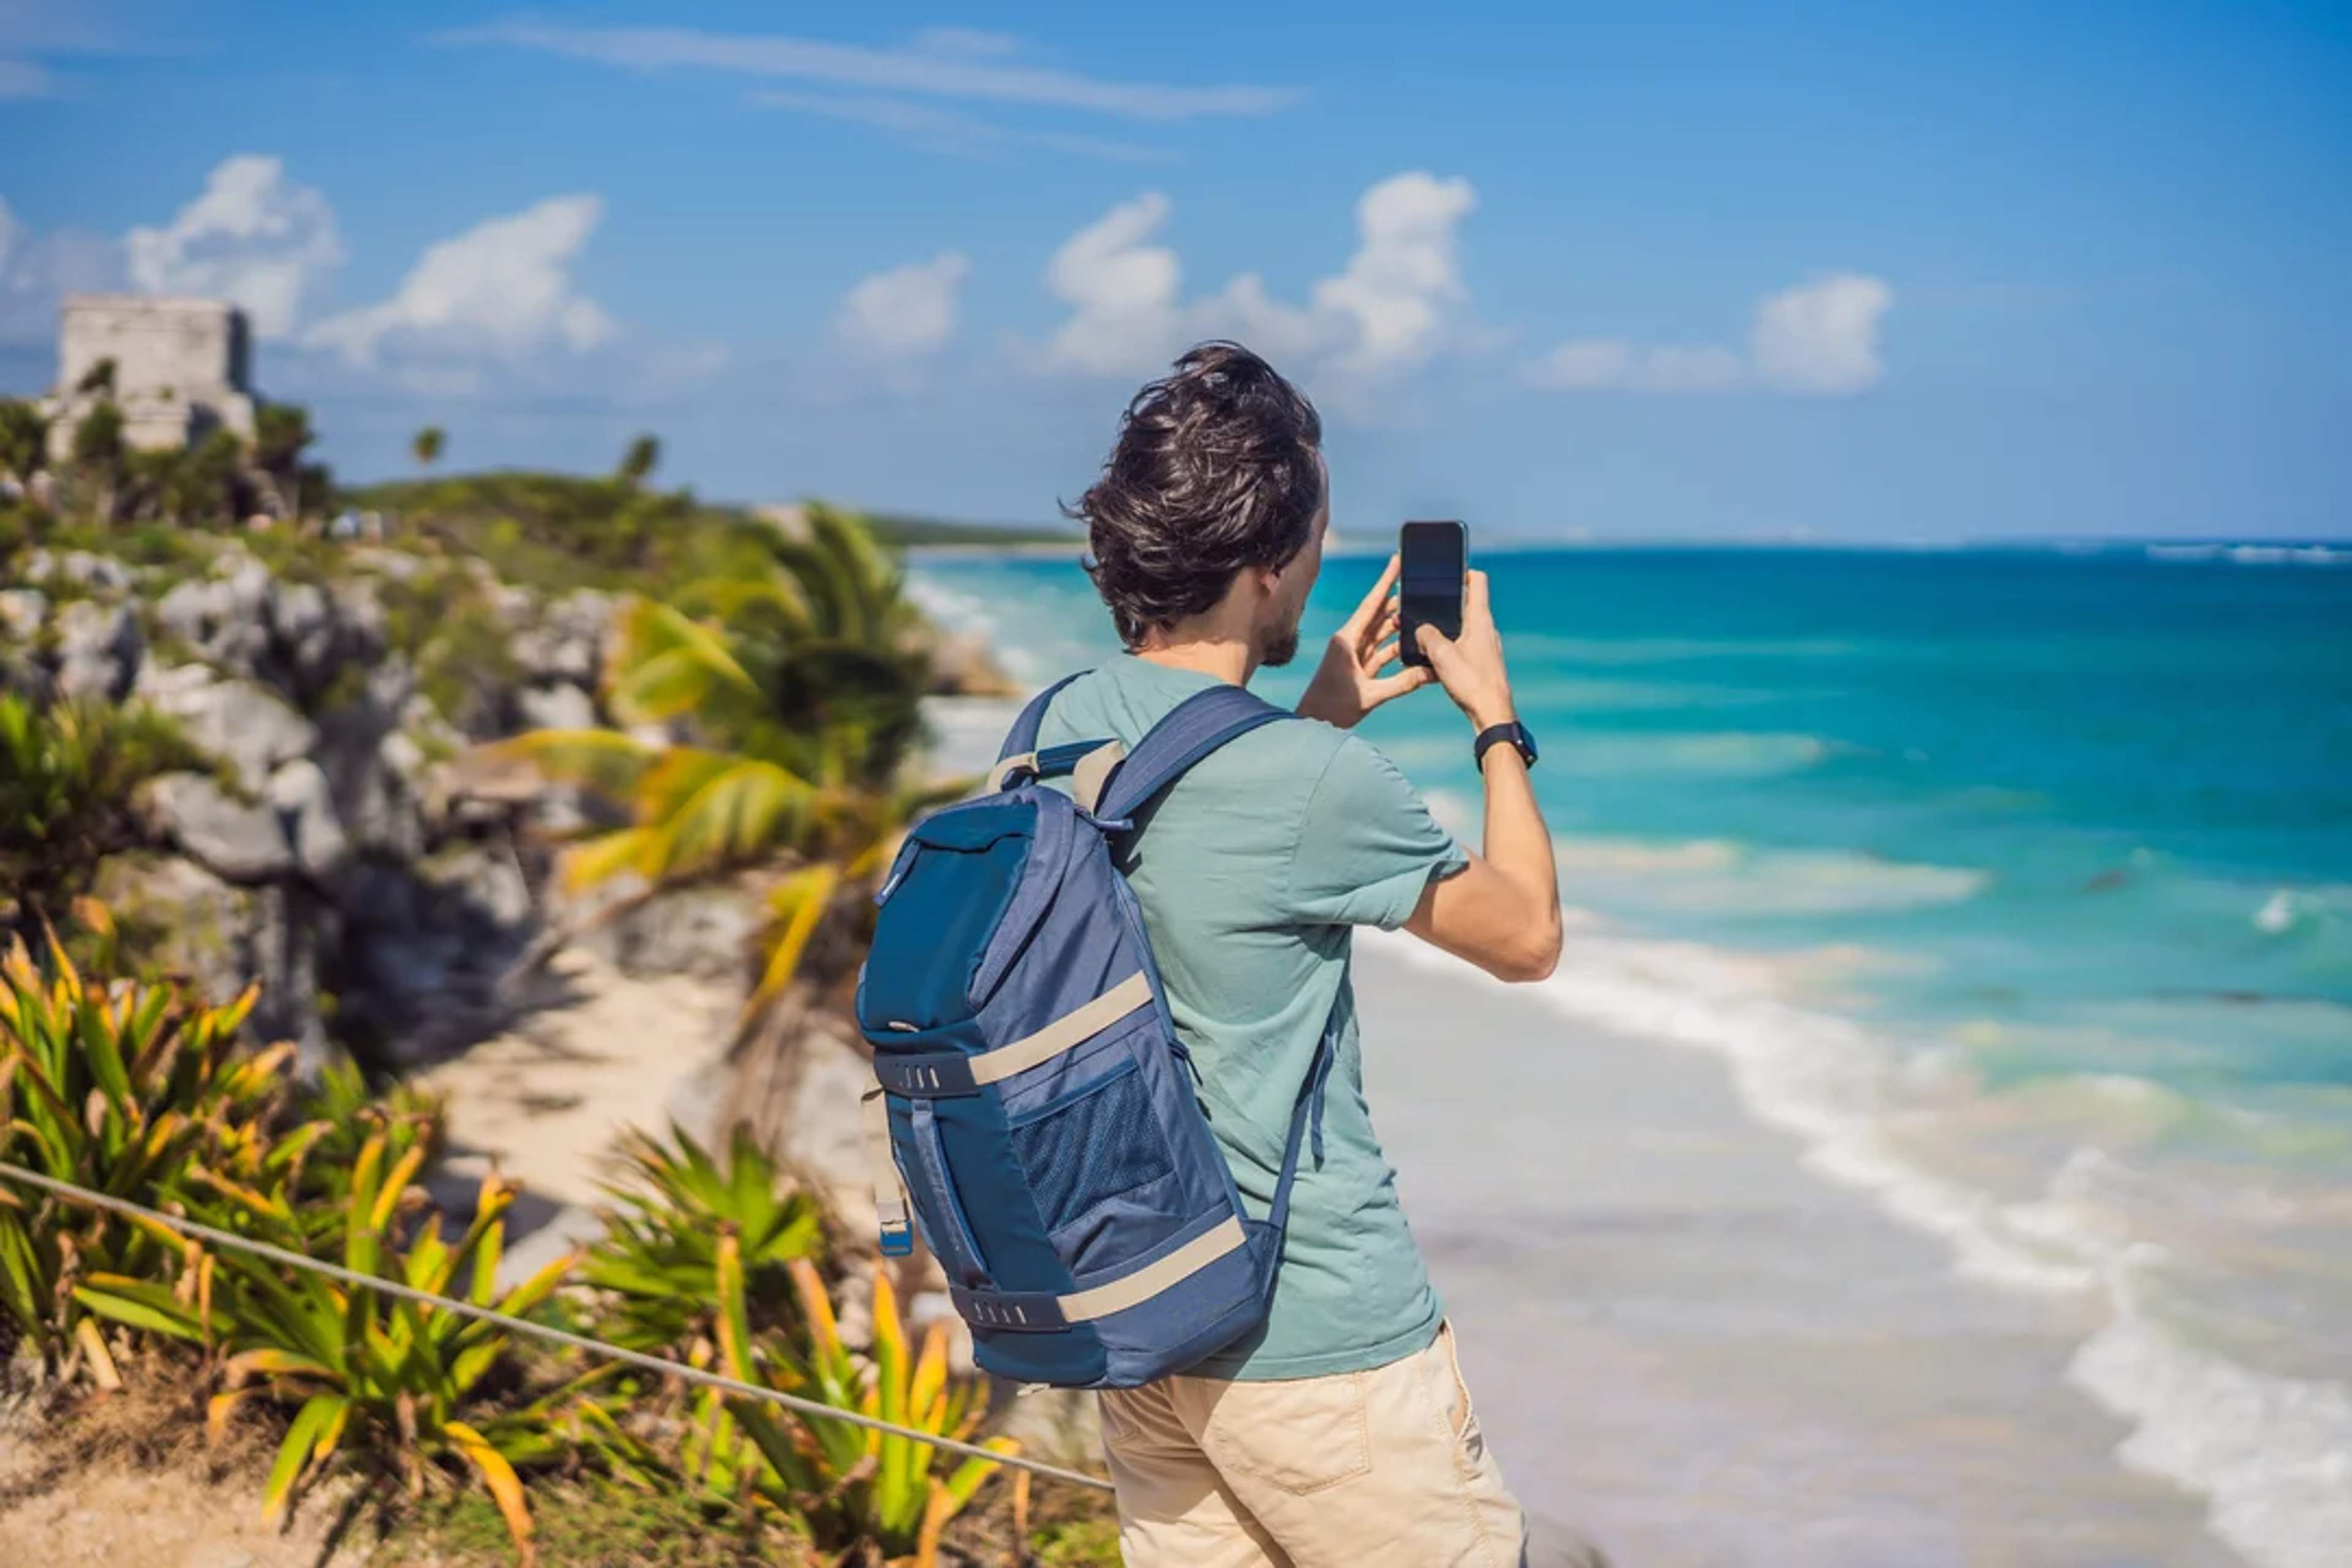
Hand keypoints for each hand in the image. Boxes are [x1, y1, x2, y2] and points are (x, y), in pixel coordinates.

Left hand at [1294, 553, 1434, 727]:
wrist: (1313, 725)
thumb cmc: (1332, 709)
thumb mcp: (1370, 696)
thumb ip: (1402, 683)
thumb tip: (1430, 672)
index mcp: (1347, 640)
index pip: (1371, 605)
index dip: (1385, 582)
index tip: (1397, 560)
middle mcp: (1350, 642)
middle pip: (1378, 615)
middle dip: (1397, 599)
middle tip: (1418, 583)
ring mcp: (1354, 655)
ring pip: (1381, 633)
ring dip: (1399, 624)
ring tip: (1421, 609)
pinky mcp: (1359, 668)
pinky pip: (1382, 652)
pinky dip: (1397, 648)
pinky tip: (1412, 643)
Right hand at [1414, 569, 1515, 731]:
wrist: (1492, 713)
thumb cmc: (1472, 682)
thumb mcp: (1441, 654)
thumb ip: (1427, 635)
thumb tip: (1421, 630)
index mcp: (1480, 618)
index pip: (1478, 580)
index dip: (1462, 571)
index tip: (1444, 574)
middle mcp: (1486, 628)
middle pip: (1467, 603)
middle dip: (1445, 603)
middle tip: (1424, 607)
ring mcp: (1486, 645)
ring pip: (1464, 626)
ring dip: (1446, 627)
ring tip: (1425, 636)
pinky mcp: (1484, 661)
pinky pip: (1464, 645)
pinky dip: (1451, 646)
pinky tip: (1435, 660)